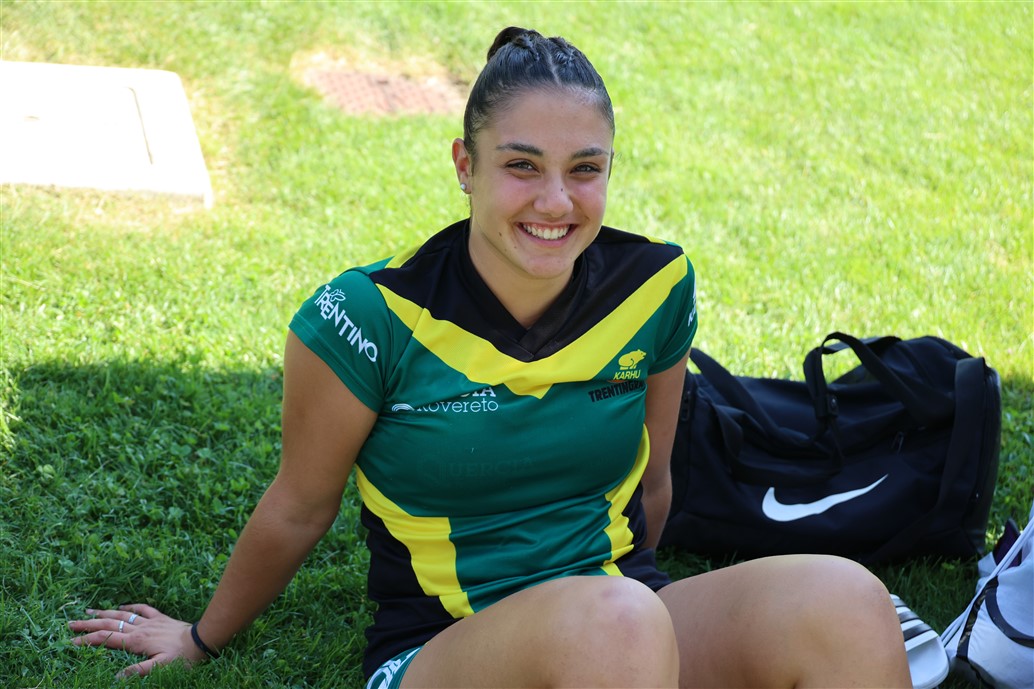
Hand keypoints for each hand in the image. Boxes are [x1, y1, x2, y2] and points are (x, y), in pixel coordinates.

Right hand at [68, 603, 207, 676]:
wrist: (202, 640)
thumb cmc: (183, 658)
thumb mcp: (160, 668)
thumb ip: (138, 672)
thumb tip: (116, 678)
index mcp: (136, 641)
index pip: (105, 639)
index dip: (86, 640)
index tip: (70, 641)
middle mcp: (140, 628)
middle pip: (109, 624)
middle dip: (88, 624)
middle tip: (70, 623)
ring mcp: (150, 621)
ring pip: (122, 614)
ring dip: (104, 612)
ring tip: (89, 611)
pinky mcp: (161, 618)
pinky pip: (143, 608)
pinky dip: (130, 606)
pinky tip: (123, 605)